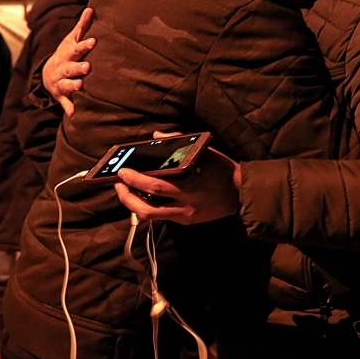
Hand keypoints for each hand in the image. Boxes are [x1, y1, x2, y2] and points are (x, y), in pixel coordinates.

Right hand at [43, 8, 95, 116]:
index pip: (77, 48)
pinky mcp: (62, 95)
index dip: (84, 45)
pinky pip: (65, 102)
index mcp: (68, 54)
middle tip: (87, 67)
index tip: (94, 42)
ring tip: (80, 86)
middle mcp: (63, 68)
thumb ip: (82, 26)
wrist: (48, 74)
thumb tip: (91, 9)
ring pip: (67, 84)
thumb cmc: (66, 54)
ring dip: (73, 85)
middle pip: (70, 67)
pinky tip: (74, 113)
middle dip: (78, 67)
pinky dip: (69, 108)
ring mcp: (61, 82)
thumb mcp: (72, 40)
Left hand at [114, 148, 241, 224]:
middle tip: (118, 182)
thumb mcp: (205, 152)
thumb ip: (180, 143)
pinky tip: (141, 196)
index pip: (156, 186)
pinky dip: (147, 206)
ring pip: (150, 216)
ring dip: (132, 204)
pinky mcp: (185, 221)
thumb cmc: (223, 170)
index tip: (123, 171)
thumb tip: (156, 136)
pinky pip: (160, 216)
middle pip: (147, 207)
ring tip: (125, 190)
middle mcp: (185, 205)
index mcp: (191, 187)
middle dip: (127, 196)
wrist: (241, 194)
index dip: (136, 180)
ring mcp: (184, 216)